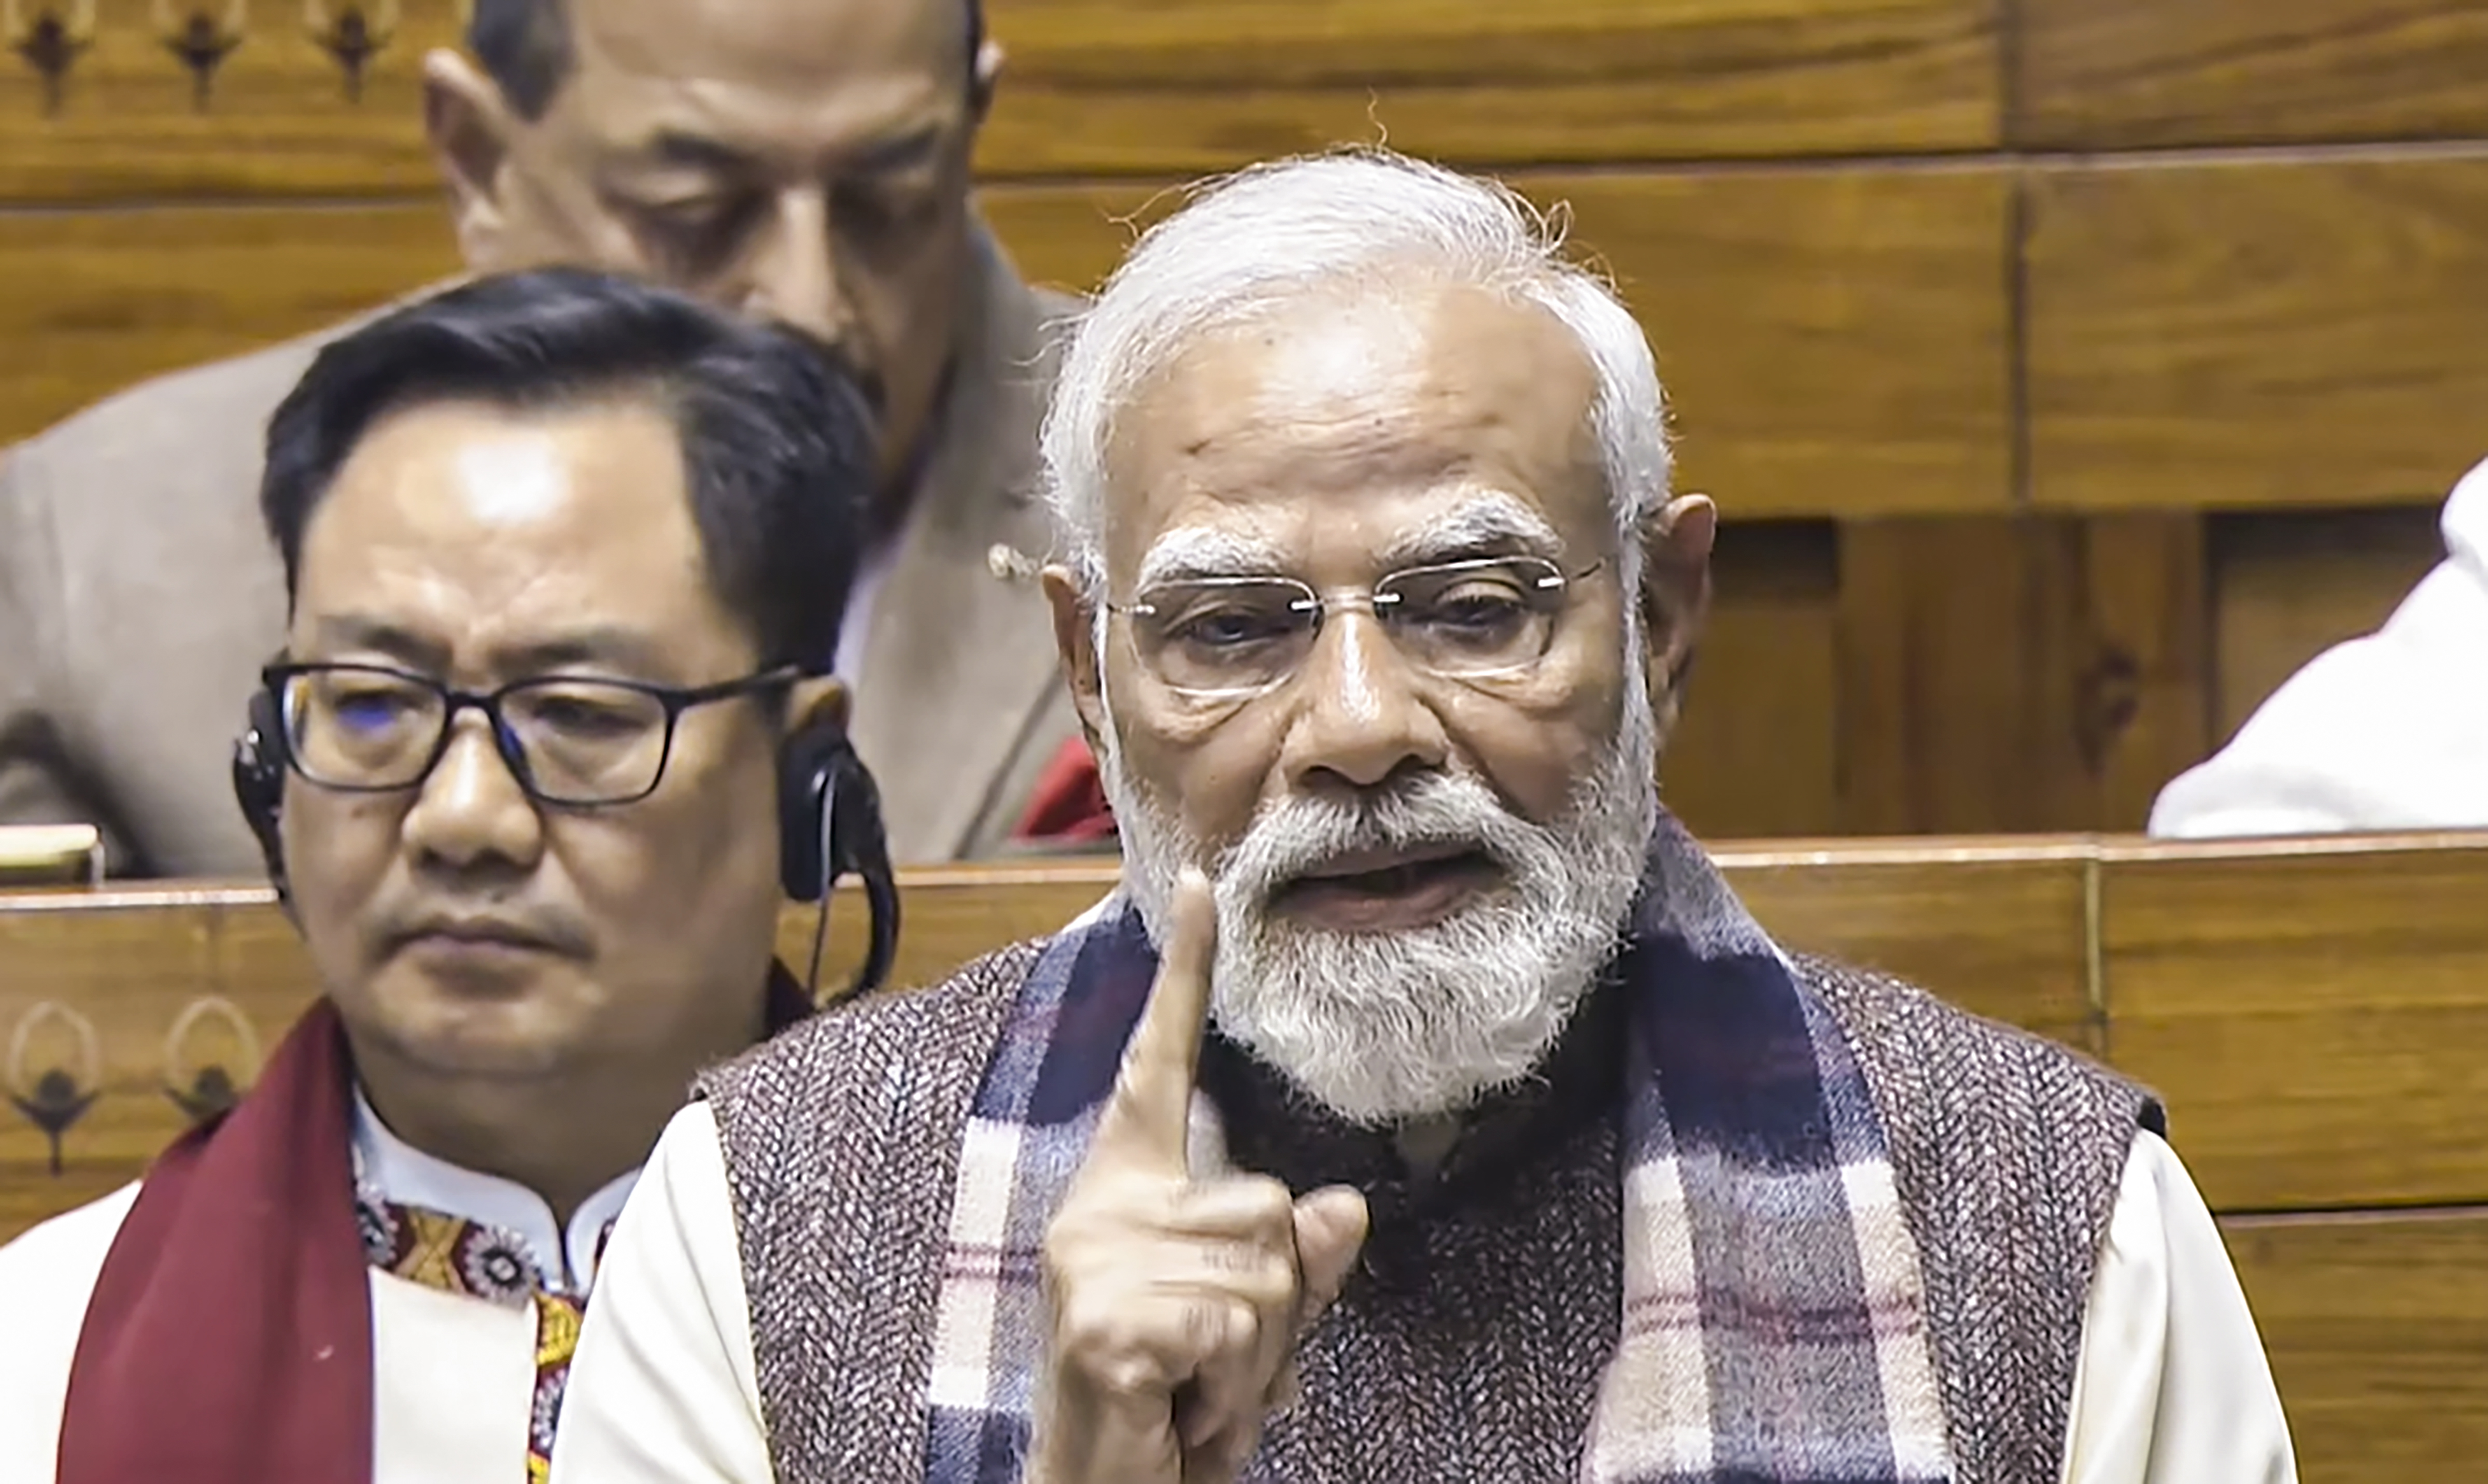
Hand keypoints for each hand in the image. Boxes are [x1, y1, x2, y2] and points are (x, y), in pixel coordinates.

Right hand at [1028, 869, 1368, 1483]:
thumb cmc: (1176, 1408)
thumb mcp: (1256, 1327)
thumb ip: (1301, 1264)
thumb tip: (1345, 1204)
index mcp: (1129, 1187)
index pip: (1163, 1063)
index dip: (1187, 973)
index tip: (1208, 882)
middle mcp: (1104, 1205)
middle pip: (1274, 1204)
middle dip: (1280, 1305)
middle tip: (1216, 1368)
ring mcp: (1099, 1257)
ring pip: (1271, 1268)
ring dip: (1261, 1355)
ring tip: (1199, 1391)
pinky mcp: (1108, 1318)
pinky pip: (1240, 1324)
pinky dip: (1236, 1389)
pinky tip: (1184, 1411)